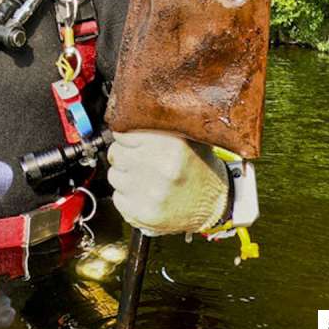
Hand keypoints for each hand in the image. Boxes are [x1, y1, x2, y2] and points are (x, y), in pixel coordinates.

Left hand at [107, 130, 228, 235]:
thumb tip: (127, 115)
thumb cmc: (199, 167)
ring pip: (114, 175)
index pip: (124, 130)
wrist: (215, 204)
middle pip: (115, 153)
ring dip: (125, 175)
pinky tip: (145, 193)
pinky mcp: (143, 214)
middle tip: (142, 159)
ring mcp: (150, 193)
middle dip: (125, 154)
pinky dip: (127, 196)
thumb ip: (158, 124)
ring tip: (147, 177)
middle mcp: (160, 167)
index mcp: (171, 143)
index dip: (128, 135)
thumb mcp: (186, 136)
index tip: (135, 140)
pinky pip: (117, 198)